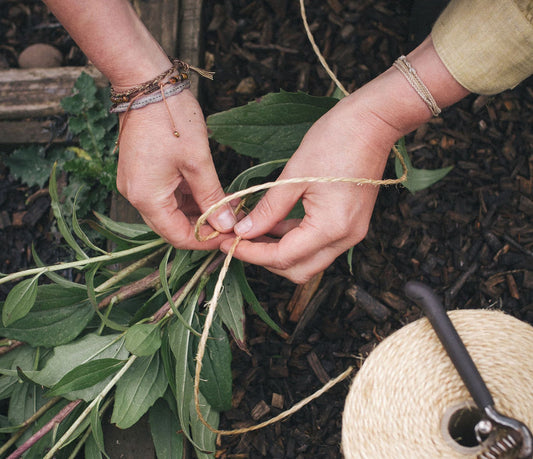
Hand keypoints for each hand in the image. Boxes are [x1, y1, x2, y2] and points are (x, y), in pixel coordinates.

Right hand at [116, 89, 235, 249]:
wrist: (145, 83)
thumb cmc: (170, 118)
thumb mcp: (198, 161)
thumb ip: (212, 196)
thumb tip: (225, 224)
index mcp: (147, 198)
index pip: (178, 236)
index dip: (205, 241)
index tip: (230, 236)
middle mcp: (137, 196)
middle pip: (173, 226)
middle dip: (203, 228)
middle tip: (232, 222)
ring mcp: (138, 184)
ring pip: (171, 211)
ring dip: (198, 212)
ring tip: (227, 208)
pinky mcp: (143, 172)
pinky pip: (167, 195)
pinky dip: (188, 198)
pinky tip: (210, 194)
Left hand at [221, 91, 399, 282]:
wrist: (373, 123)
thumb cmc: (336, 141)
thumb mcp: (294, 175)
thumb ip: (268, 209)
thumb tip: (244, 231)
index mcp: (332, 227)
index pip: (284, 257)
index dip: (252, 254)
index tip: (229, 243)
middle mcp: (345, 238)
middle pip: (298, 269)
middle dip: (265, 259)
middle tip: (238, 241)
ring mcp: (350, 233)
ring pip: (308, 259)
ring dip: (278, 249)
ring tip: (251, 230)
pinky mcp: (349, 224)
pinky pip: (317, 242)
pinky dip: (293, 238)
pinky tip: (272, 222)